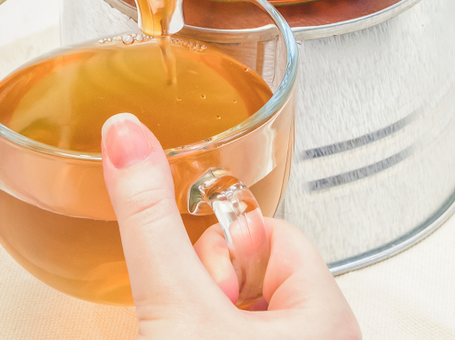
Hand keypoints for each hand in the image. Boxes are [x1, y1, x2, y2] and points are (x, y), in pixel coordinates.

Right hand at [100, 113, 361, 339]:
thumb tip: (126, 134)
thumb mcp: (173, 302)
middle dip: (210, 287)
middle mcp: (326, 338)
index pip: (270, 230)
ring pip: (239, 302)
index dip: (223, 251)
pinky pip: (237, 333)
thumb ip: (149, 217)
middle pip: (253, 264)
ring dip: (204, 314)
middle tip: (193, 326)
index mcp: (328, 315)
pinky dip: (207, 336)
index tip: (203, 285)